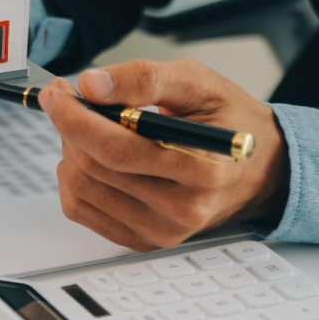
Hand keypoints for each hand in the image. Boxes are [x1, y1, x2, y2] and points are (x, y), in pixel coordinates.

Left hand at [37, 59, 288, 251]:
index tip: (57, 93)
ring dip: (70, 151)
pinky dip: (73, 179)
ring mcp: (163, 230)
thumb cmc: (230, 122)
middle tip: (69, 101)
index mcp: (202, 168)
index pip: (115, 149)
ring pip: (81, 189)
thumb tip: (92, 84)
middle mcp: (183, 209)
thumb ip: (144, 78)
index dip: (74, 118)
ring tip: (89, 127)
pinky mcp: (144, 240)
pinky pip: (82, 211)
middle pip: (93, 168)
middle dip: (69, 127)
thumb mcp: (198, 83)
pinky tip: (92, 157)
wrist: (261, 168)